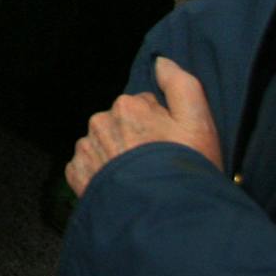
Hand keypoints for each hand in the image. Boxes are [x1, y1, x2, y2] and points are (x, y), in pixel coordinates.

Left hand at [66, 56, 222, 197]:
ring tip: (140, 179)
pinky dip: (101, 174)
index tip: (171, 144)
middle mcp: (99, 122)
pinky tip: (122, 187)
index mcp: (127, 105)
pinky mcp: (76, 174)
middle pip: (121, 124)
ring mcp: (86, 149)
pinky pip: (87, 167)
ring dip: (117, 156)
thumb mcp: (198, 122)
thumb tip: (160, 61)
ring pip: (103, 144)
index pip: (143, 107)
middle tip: (156, 164)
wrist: (165, 215)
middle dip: (135, 139)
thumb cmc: (185, 167)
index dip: (160, 126)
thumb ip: (181, 84)